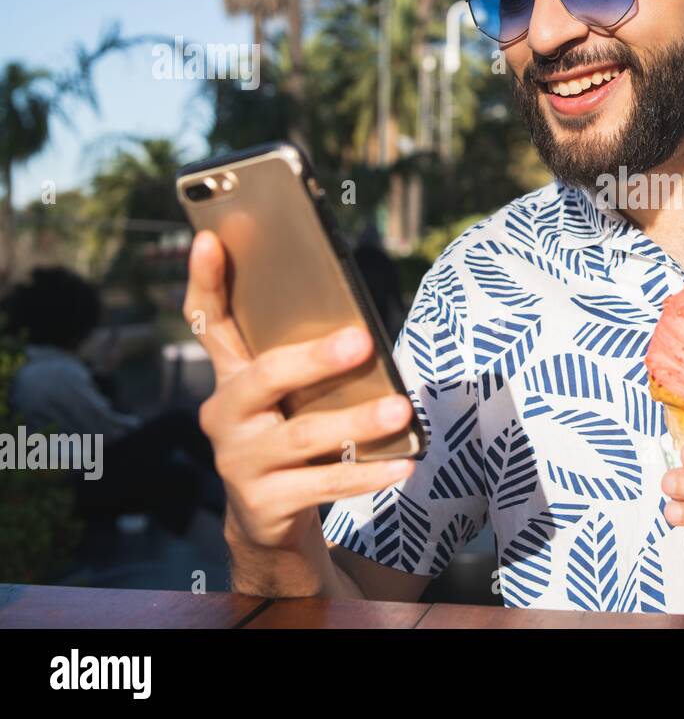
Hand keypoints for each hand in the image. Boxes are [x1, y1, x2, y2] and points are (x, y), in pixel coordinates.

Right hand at [183, 230, 415, 553]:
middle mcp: (225, 415)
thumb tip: (363, 332)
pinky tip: (404, 463)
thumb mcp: (290, 395)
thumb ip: (306, 361)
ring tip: (401, 410)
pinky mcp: (264, 503)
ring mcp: (239, 461)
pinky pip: (323, 483)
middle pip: (265, 378)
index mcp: (231, 377)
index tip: (210, 239)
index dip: (205, 281)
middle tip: (362, 341)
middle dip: (314, 359)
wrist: (268, 517)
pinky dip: (367, 473)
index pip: (209, 322)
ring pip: (302, 436)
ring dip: (356, 422)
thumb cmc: (291, 431)